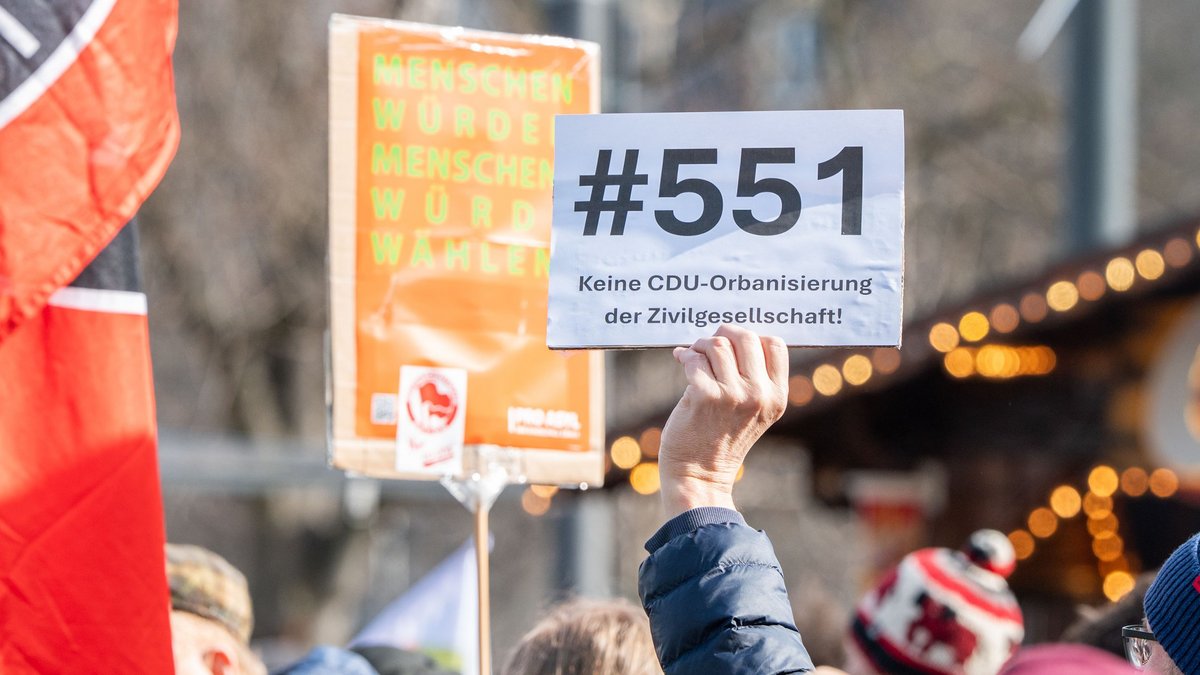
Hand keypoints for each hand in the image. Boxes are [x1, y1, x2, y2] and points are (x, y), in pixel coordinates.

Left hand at [658, 324, 788, 516]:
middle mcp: (759, 394)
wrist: (699, 474)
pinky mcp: (705, 396)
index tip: (732, 342)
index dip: (751, 336)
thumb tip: (733, 334)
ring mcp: (733, 395)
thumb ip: (754, 378)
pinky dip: (685, 355)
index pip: (775, 344)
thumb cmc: (720, 437)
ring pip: (717, 344)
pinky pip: (694, 358)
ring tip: (692, 354)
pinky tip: (681, 359)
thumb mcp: (753, 410)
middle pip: (746, 337)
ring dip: (700, 345)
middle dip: (723, 333)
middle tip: (707, 344)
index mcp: (777, 396)